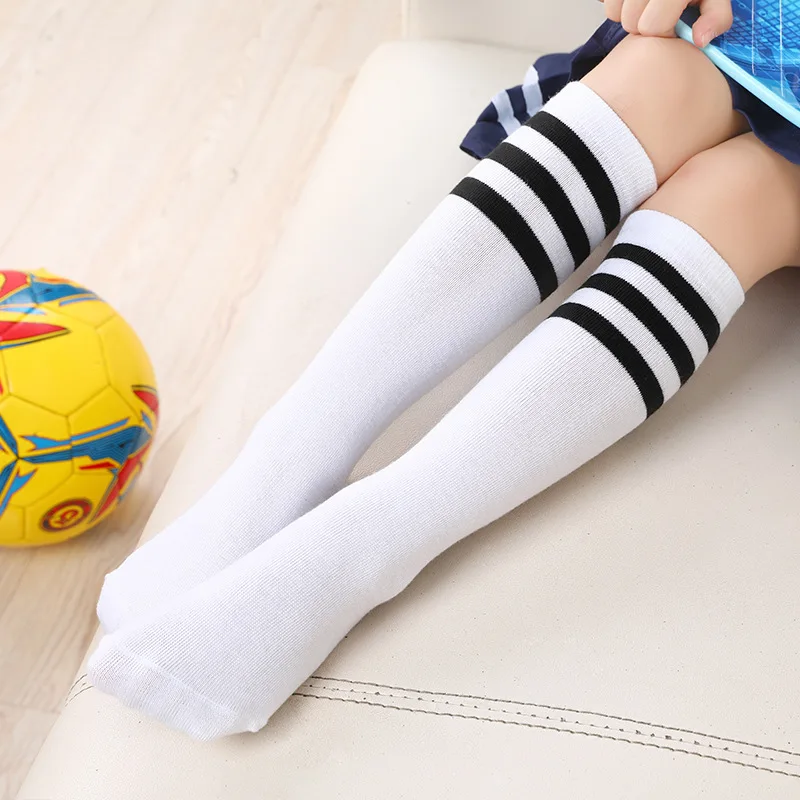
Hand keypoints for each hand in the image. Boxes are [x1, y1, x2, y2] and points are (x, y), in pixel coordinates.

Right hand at [602, 0, 733, 47]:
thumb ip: (716, 16)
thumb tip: (700, 40)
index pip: (652, 26)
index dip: (663, 31)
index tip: (673, 24)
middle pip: (630, 22)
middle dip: (644, 23)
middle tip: (658, 13)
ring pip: (614, 12)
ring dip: (627, 14)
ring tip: (645, 6)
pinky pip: (604, 2)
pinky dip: (616, 4)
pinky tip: (631, 0)